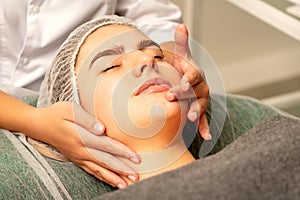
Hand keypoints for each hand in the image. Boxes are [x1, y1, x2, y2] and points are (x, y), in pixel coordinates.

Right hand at [27, 101, 139, 188]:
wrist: (39, 126)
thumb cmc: (56, 113)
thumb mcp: (70, 109)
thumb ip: (87, 119)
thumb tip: (102, 128)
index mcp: (80, 136)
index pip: (105, 145)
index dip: (121, 151)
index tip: (135, 158)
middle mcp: (80, 150)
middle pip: (104, 161)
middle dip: (121, 169)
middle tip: (136, 176)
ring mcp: (78, 157)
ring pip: (98, 170)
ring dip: (113, 178)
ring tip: (127, 184)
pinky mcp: (76, 159)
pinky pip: (91, 171)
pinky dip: (103, 177)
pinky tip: (112, 182)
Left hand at [164, 24, 210, 139]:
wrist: (190, 81)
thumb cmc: (184, 69)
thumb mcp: (182, 55)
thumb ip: (181, 42)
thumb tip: (180, 25)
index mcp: (195, 75)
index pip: (193, 75)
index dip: (188, 78)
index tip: (182, 82)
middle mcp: (201, 88)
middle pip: (194, 92)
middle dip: (184, 95)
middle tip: (171, 97)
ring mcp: (202, 100)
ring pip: (200, 106)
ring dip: (196, 112)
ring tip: (191, 118)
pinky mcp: (201, 111)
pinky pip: (204, 120)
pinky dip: (205, 128)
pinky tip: (206, 137)